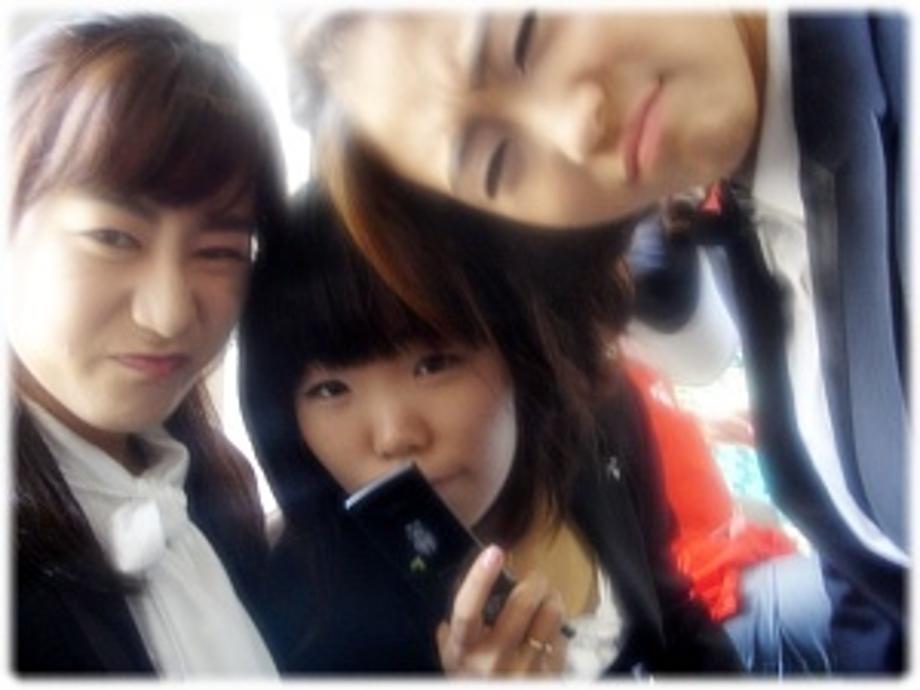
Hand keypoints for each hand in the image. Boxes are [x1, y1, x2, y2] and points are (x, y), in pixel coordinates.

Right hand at [437, 545, 568, 675]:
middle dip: (534, 579)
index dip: (480, 578)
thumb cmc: (470, 680)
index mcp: (464, 649)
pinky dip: (557, 628)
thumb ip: (454, 625)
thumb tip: (466, 585)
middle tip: (534, 577)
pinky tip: (547, 634)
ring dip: (552, 598)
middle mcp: (494, 658)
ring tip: (547, 599)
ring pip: (552, 613)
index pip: (468, 609)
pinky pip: (562, 636)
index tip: (494, 550)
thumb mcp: (451, 658)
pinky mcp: (550, 675)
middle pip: (523, 602)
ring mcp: (526, 669)